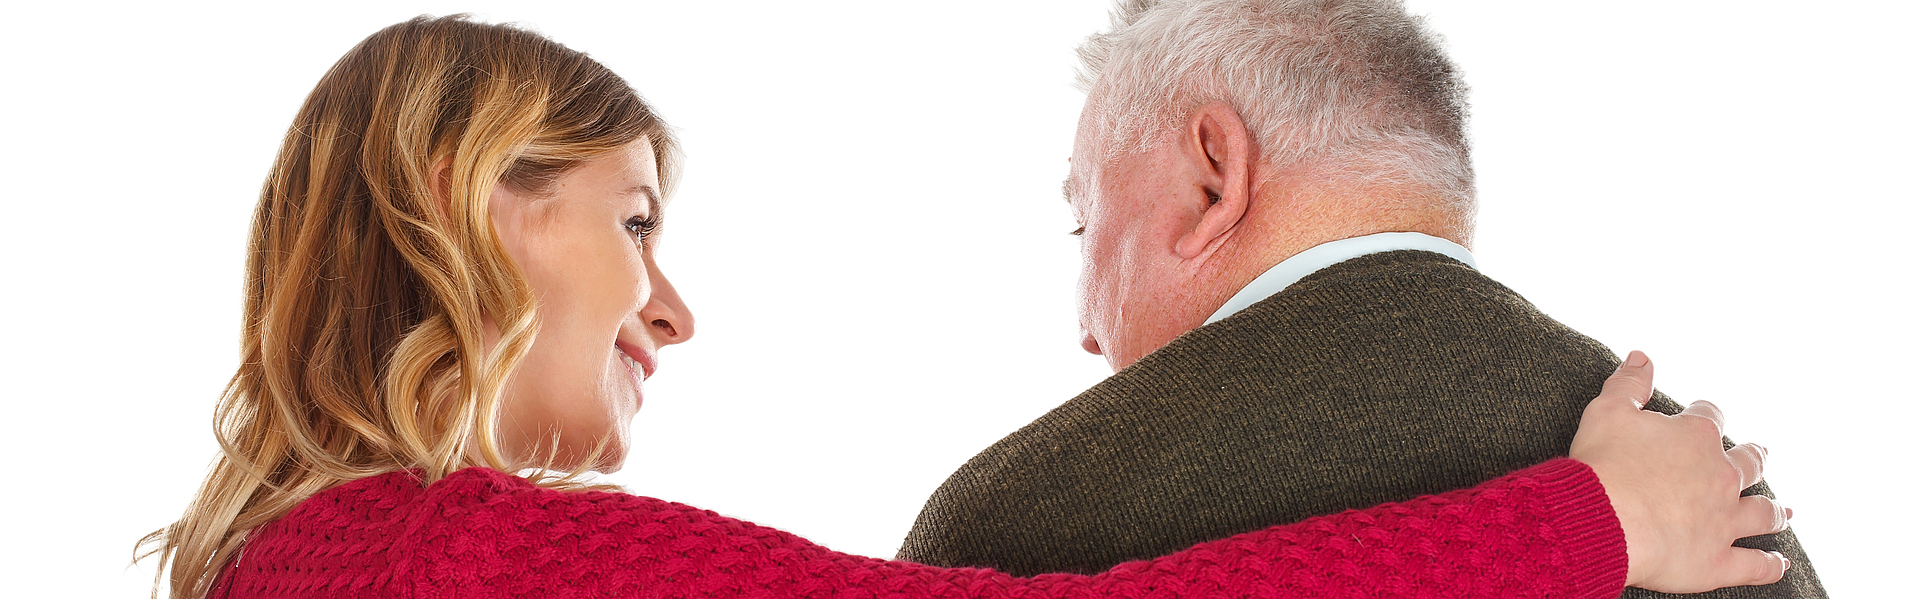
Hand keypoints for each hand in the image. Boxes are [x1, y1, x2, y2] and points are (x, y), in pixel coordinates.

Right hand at [1569, 351, 1790, 591]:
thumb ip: (1628, 384)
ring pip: (1762, 512)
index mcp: (1695, 436)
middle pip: (1748, 463)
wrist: (1600, 517)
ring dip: (1775, 511)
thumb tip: (1642, 356)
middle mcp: (1720, 475)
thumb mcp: (1607, 411)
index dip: (1707, 415)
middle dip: (1754, 459)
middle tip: (1760, 457)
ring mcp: (1724, 519)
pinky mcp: (1718, 560)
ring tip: (1785, 512)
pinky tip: (1779, 563)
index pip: (1710, 417)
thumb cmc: (1601, 464)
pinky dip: (1770, 564)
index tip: (1704, 417)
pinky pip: (1754, 564)